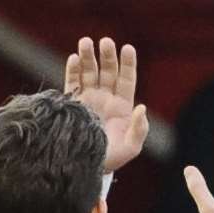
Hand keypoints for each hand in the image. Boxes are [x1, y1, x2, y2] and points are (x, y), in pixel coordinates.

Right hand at [66, 37, 148, 171]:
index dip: (128, 64)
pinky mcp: (72, 105)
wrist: (85, 169)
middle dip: (107, 56)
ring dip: (88, 57)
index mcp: (122, 107)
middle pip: (108, 71)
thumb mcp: (130, 148)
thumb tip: (142, 107)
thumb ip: (139, 129)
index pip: (126, 79)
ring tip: (85, 42)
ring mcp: (88, 100)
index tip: (128, 48)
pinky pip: (72, 83)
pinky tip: (74, 59)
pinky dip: (72, 71)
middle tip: (106, 42)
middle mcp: (105, 100)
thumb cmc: (111, 160)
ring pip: (89, 73)